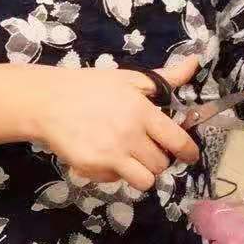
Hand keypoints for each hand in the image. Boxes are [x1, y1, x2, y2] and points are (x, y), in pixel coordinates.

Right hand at [30, 56, 200, 190]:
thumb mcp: (130, 78)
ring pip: (144, 180)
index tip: (189, 155)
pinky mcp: (93, 168)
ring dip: (141, 172)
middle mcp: (130, 135)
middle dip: (158, 159)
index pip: (178, 141)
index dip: (189, 152)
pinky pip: (116, 181)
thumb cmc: (91, 87)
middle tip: (146, 148)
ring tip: (129, 158)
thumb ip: (165, 78)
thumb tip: (194, 62)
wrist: (48, 101)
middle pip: (161, 165)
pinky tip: (104, 157)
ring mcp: (111, 154)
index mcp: (142, 112)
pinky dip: (114, 174)